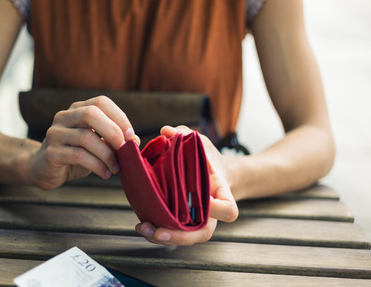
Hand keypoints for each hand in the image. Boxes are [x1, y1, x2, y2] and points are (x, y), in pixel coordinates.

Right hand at [28, 96, 139, 189]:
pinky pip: (78, 156)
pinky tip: (105, 173)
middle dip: (113, 131)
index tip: (131, 136)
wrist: (43, 170)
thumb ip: (113, 140)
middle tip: (125, 149)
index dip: (119, 117)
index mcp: (77, 110)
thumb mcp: (97, 145)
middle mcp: (64, 117)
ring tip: (115, 167)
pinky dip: (96, 165)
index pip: (100, 102)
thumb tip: (134, 140)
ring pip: (86, 137)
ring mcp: (55, 134)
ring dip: (107, 154)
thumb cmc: (75, 155)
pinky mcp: (51, 153)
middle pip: (91, 113)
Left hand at [135, 125, 237, 245]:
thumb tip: (166, 131)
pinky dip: (158, 232)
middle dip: (179, 236)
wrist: (215, 175)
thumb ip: (185, 136)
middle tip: (158, 231)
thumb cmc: (208, 160)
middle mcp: (212, 214)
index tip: (203, 201)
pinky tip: (143, 225)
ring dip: (163, 237)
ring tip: (143, 228)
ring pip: (185, 238)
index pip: (228, 209)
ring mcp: (199, 221)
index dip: (218, 210)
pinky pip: (174, 233)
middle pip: (202, 233)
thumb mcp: (202, 144)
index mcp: (222, 194)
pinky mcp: (184, 224)